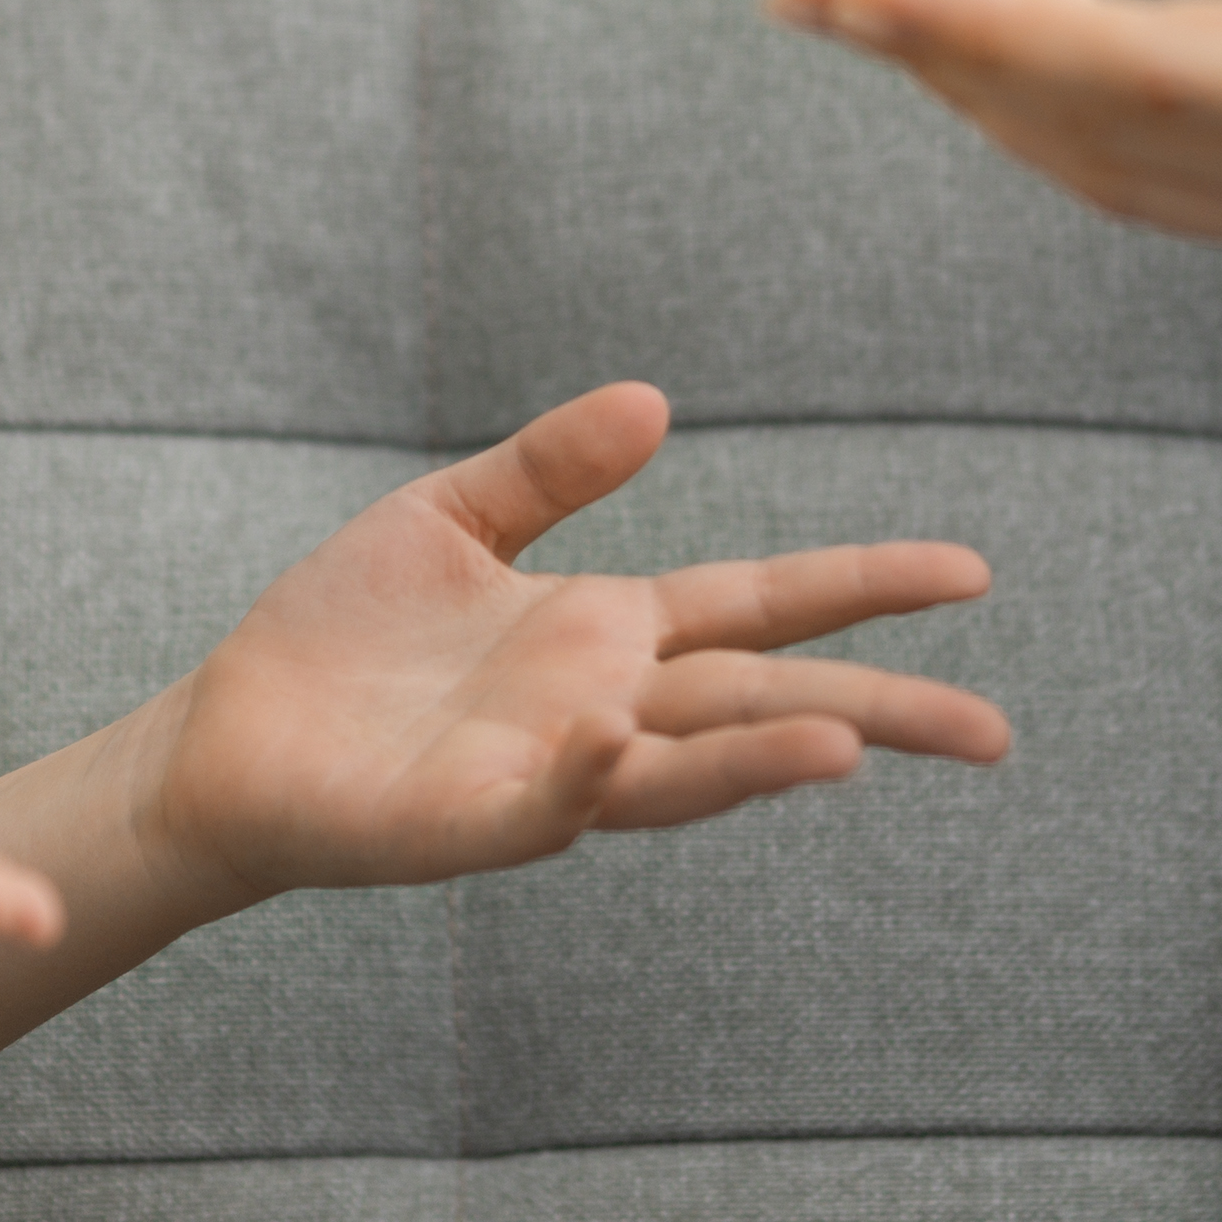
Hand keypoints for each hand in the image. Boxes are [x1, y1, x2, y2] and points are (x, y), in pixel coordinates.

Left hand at [133, 383, 1003, 900]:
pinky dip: (589, 777)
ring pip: (682, 768)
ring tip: (851, 749)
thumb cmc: (338, 639)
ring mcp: (549, 772)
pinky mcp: (474, 821)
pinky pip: (548, 802)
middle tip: (996, 733)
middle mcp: (604, 706)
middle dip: (880, 713)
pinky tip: (613, 741)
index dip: (863, 587)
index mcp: (609, 631)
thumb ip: (551, 467)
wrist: (225, 738)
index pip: (763, 604)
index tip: (972, 572)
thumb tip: (656, 400)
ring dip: (763, 761)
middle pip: (766, 701)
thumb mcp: (451, 519)